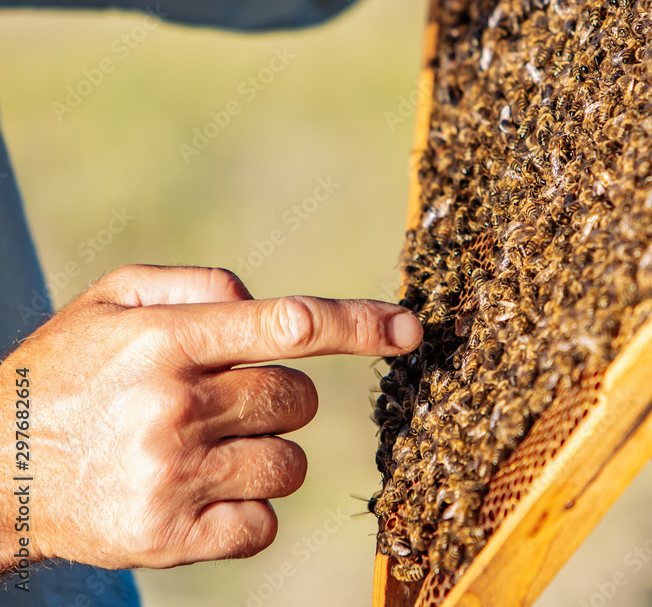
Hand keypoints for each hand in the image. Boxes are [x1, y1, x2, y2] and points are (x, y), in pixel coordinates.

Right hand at [0, 265, 421, 570]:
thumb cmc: (69, 373)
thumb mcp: (111, 301)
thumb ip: (196, 285)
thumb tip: (265, 304)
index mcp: (166, 342)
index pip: (285, 326)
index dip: (357, 325)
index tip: (409, 329)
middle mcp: (174, 408)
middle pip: (297, 399)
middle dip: (278, 397)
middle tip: (223, 401)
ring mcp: (174, 478)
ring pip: (291, 464)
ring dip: (267, 454)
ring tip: (206, 449)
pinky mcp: (171, 538)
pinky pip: (264, 524)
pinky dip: (248, 510)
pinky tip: (201, 493)